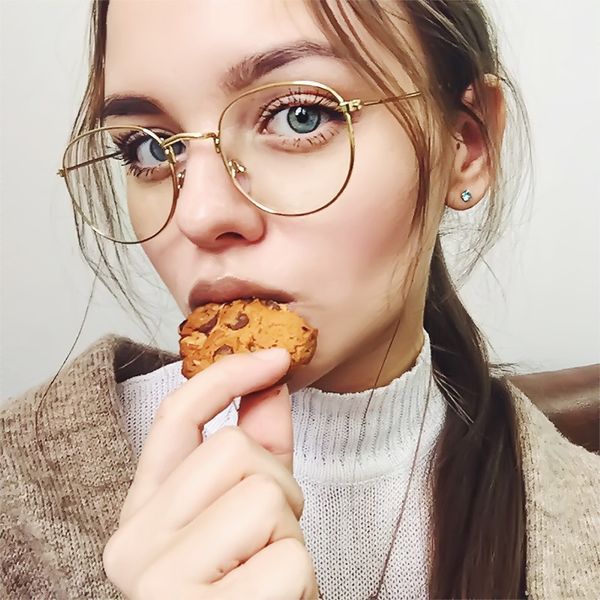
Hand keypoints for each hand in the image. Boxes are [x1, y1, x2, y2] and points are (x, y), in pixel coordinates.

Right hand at [103, 348, 317, 598]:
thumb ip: (260, 447)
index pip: (176, 418)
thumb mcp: (251, 513)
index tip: (275, 357)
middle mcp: (133, 544)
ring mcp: (160, 585)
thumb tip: (273, 381)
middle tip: (270, 539)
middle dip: (278, 487)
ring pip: (266, 497)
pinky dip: (300, 582)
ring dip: (291, 537)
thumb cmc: (247, 590)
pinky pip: (288, 559)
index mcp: (143, 513)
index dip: (226, 377)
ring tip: (268, 576)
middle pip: (235, 453)